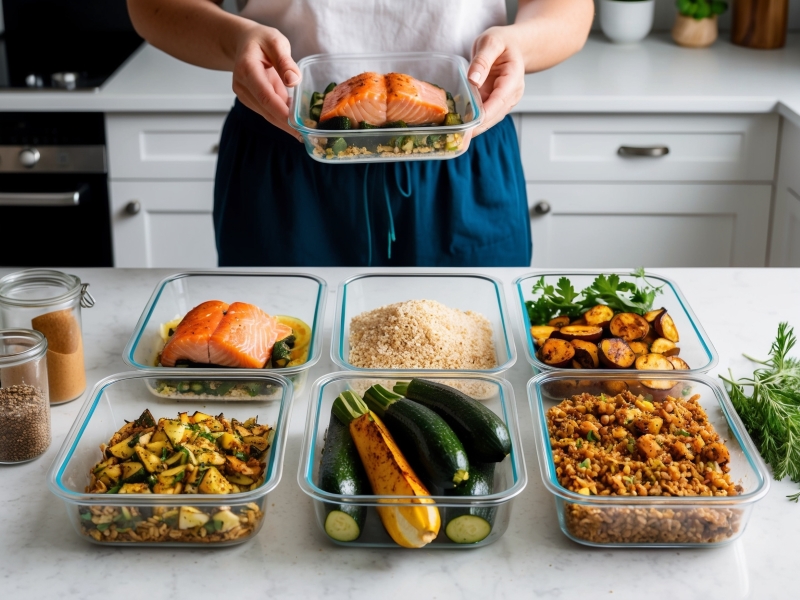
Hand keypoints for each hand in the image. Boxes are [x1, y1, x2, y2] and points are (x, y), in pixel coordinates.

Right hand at [232, 25, 302, 140]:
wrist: (244, 43)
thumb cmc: (261, 41)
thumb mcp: (276, 42)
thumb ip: (285, 61)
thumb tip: (293, 81)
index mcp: (247, 68)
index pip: (264, 94)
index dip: (280, 110)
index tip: (296, 122)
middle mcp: (242, 85)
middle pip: (266, 109)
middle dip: (286, 124)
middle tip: (306, 135)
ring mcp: (245, 94)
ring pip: (267, 114)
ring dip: (286, 124)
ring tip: (305, 132)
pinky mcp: (251, 100)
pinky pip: (268, 111)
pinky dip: (282, 118)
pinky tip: (297, 123)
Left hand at [467, 28, 525, 135]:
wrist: (514, 46)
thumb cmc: (504, 42)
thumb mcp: (491, 42)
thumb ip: (483, 60)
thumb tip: (474, 79)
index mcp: (513, 78)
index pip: (500, 101)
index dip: (485, 115)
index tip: (470, 126)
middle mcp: (512, 94)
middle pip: (495, 115)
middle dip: (477, 127)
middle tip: (457, 137)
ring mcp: (505, 101)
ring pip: (490, 119)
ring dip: (474, 128)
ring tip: (455, 136)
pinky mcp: (496, 103)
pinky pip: (485, 115)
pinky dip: (473, 121)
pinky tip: (459, 125)